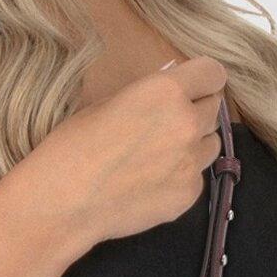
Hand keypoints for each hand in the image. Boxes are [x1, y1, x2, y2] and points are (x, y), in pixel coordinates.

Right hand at [22, 55, 229, 253]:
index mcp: (166, 92)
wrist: (62, 203)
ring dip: (193, 144)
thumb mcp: (108, 103)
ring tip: (159, 154)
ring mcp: (190, 163)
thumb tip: (168, 95)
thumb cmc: (72, 148)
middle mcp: (187, 124)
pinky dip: (180, 176)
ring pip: (210, 144)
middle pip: (214, 108)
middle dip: (196, 110)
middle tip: (167, 122)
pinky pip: (195, 177)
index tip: (192, 87)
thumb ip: (149, 96)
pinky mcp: (187, 195)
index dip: (201, 79)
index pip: (213, 73)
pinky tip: (150, 182)